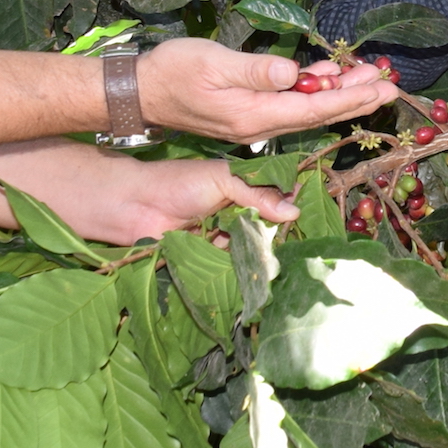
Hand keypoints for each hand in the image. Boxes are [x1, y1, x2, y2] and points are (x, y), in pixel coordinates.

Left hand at [65, 156, 301, 243]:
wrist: (135, 207)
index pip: (274, 191)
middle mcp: (236, 207)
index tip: (312, 208)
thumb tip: (293, 211)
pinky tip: (256, 267)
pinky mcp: (212, 255)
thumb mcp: (222, 179)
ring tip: (280, 255)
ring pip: (254, 241)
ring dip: (263, 248)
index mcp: (241, 184)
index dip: (291, 199)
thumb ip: (257, 193)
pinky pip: (235, 261)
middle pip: (269, 220)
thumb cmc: (178, 183)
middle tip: (300, 237)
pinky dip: (244, 264)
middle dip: (281, 228)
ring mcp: (224, 232)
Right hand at [139, 38, 395, 145]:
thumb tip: (293, 73)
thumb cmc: (173, 71)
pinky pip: (289, 107)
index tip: (380, 86)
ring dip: (338, 95)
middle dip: (355, 99)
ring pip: (306, 110)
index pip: (314, 108)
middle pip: (317, 113)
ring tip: (368, 79)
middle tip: (390, 85)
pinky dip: (312, 92)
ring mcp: (252, 123)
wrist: (138, 91)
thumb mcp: (213, 64)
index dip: (350, 98)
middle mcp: (258, 125)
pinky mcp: (246, 115)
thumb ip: (255, 71)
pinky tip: (327, 78)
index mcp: (254, 115)